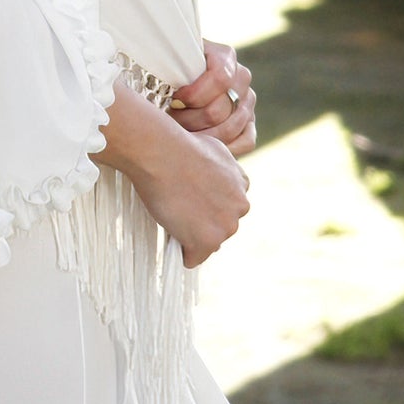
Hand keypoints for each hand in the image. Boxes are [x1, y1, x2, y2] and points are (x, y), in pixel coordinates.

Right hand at [96, 82, 249, 268]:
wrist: (162, 153)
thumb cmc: (179, 145)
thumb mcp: (215, 148)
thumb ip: (223, 168)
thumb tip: (213, 173)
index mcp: (242, 185)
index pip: (228, 206)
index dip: (208, 204)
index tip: (190, 196)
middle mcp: (240, 207)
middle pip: (221, 226)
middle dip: (203, 222)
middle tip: (178, 205)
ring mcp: (225, 226)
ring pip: (209, 243)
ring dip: (192, 236)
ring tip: (172, 216)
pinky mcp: (206, 241)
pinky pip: (193, 258)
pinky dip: (182, 253)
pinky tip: (170, 235)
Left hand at [172, 38, 255, 157]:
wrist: (177, 77)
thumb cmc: (168, 68)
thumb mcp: (168, 58)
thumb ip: (171, 64)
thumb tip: (171, 81)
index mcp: (224, 55)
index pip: (219, 78)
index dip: (194, 95)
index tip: (174, 101)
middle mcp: (241, 76)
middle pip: (218, 109)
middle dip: (188, 120)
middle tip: (169, 123)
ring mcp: (247, 100)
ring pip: (230, 128)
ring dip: (200, 136)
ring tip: (179, 134)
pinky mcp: (249, 121)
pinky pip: (246, 141)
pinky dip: (224, 149)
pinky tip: (202, 147)